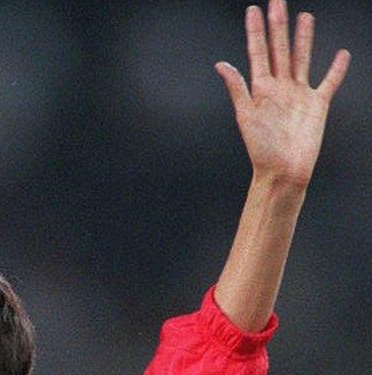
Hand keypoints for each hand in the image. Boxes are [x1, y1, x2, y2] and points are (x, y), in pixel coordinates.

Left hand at [215, 0, 349, 188]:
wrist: (283, 170)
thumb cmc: (262, 149)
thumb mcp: (245, 116)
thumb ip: (237, 88)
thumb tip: (220, 65)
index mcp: (261, 88)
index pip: (258, 52)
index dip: (255, 31)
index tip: (253, 10)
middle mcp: (280, 87)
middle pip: (280, 49)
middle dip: (278, 25)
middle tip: (277, 1)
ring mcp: (299, 94)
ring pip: (302, 58)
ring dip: (303, 38)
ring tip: (304, 17)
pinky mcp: (317, 105)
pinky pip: (329, 82)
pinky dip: (336, 69)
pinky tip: (341, 54)